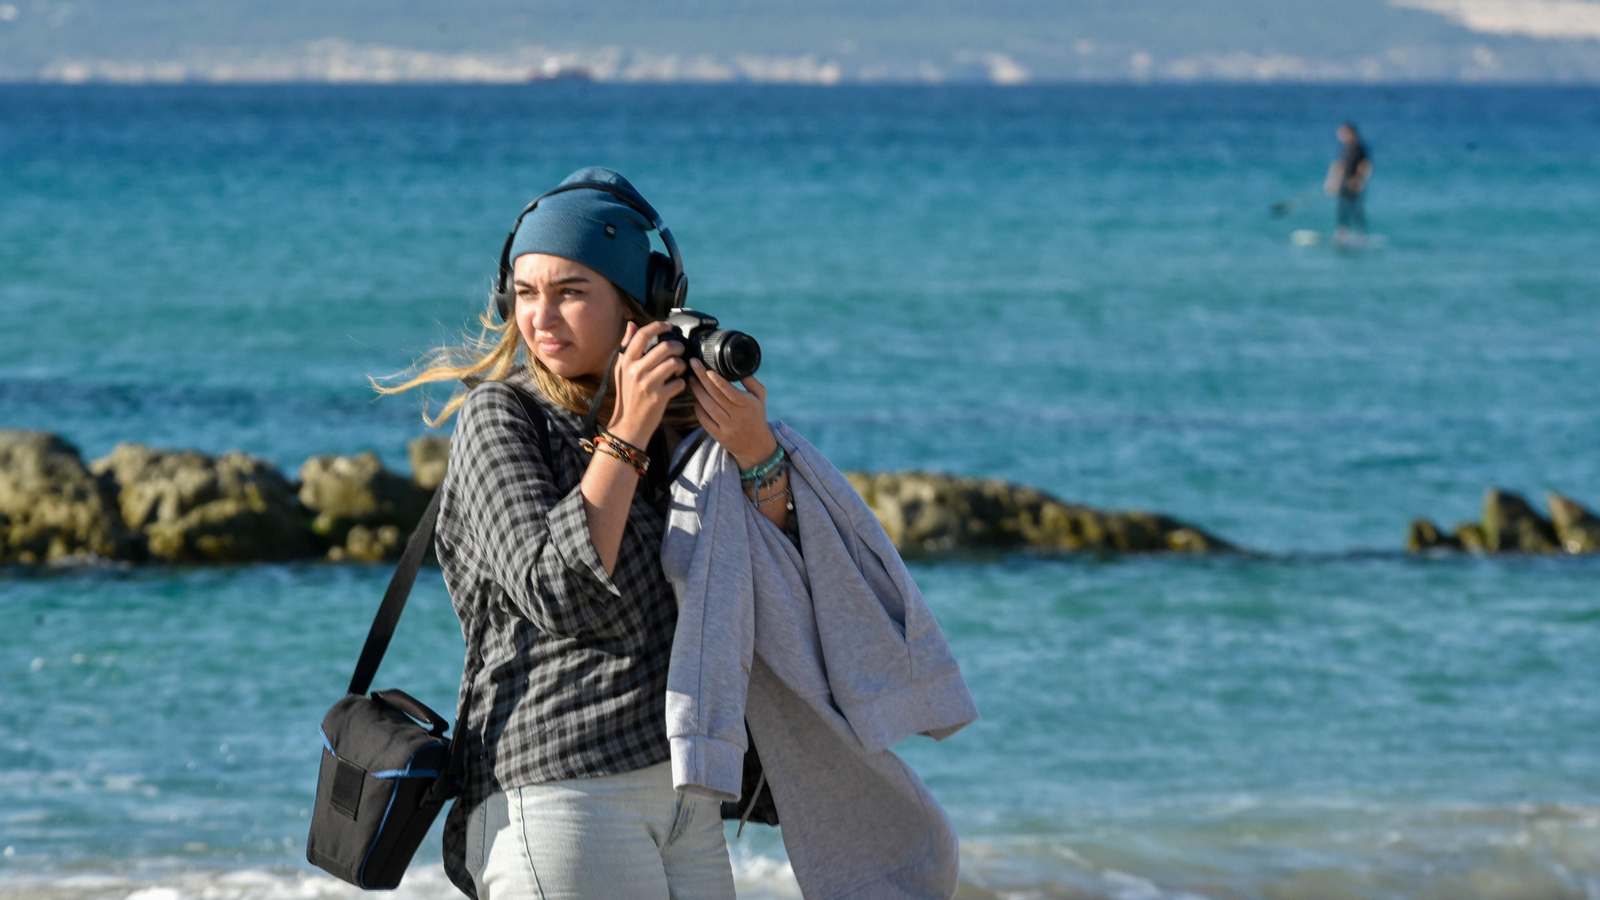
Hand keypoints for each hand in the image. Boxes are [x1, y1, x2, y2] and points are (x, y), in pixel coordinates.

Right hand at [607, 321, 685, 446]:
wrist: (629, 425)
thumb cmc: (627, 395)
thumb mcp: (621, 370)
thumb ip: (627, 346)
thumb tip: (632, 324)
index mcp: (626, 362)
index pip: (642, 335)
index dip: (658, 326)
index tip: (669, 326)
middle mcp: (635, 371)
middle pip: (664, 347)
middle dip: (678, 347)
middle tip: (680, 351)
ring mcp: (648, 384)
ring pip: (674, 363)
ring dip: (681, 364)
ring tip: (679, 369)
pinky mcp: (659, 397)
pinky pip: (679, 382)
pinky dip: (682, 382)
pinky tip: (678, 384)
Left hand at [688, 358, 775, 468]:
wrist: (757, 446)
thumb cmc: (757, 416)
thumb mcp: (760, 397)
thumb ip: (750, 381)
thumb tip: (736, 366)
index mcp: (747, 404)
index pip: (730, 391)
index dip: (718, 381)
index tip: (707, 370)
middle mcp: (737, 416)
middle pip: (715, 396)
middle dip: (702, 379)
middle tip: (693, 365)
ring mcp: (727, 427)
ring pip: (708, 407)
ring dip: (698, 392)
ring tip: (691, 380)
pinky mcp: (719, 436)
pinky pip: (705, 420)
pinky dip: (698, 409)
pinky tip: (695, 399)